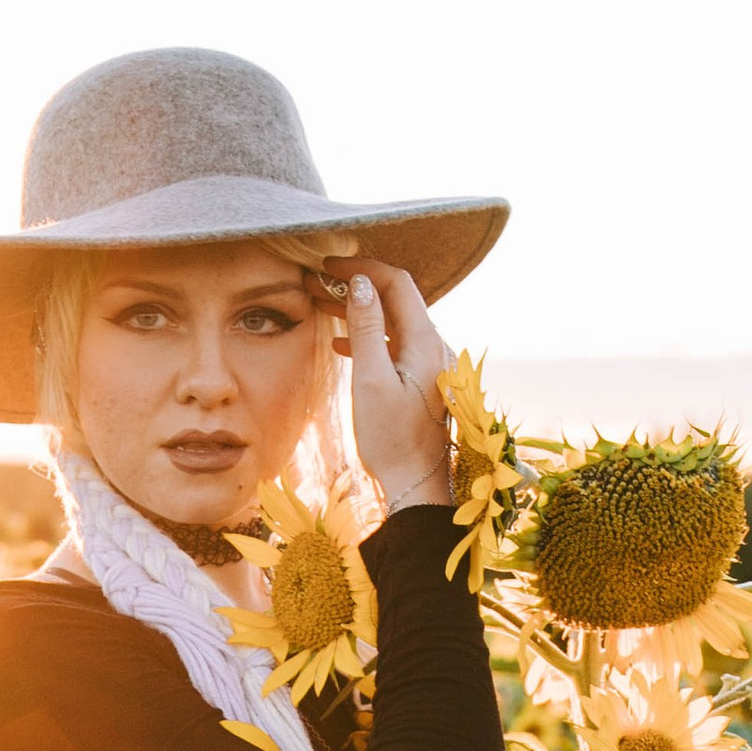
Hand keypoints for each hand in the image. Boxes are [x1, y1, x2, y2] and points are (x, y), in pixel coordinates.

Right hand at [327, 261, 453, 514]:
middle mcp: (434, 346)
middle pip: (395, 299)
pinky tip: (340, 343)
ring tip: (321, 303)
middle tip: (317, 281)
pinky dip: (367, 335)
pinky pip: (393, 344)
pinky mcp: (420, 381)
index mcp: (426, 342)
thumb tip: (360, 283)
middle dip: (357, 284)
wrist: (415, 484)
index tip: (327, 266)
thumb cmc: (391, 439)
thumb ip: (365, 329)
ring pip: (392, 321)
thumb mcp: (370, 380)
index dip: (362, 268)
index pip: (397, 283)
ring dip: (359, 310)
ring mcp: (429, 364)